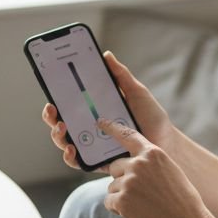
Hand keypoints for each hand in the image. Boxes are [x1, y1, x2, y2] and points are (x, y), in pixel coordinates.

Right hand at [40, 51, 176, 170]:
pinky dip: (70, 157)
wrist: (166, 142)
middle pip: (62, 122)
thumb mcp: (136, 92)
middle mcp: (90, 128)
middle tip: (52, 109)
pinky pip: (78, 162)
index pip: (70, 104)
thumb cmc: (151, 117)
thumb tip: (106, 55)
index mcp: (96, 110)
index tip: (52, 91)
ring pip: (65, 142)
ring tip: (62, 127)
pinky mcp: (98, 162)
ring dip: (57, 135)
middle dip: (50, 117)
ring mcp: (92, 145)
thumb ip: (121, 76)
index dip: (57, 98)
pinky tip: (71, 149)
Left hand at [99, 118, 216, 217]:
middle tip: (140, 194)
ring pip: (111, 186)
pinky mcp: (122, 200)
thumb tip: (129, 165)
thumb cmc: (182, 200)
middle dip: (122, 179)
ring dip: (122, 196)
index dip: (112, 128)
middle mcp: (139, 164)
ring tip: (143, 206)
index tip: (100, 122)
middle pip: (115, 166)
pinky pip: (109, 201)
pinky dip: (118, 209)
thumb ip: (150, 164)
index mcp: (153, 153)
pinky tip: (136, 214)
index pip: (127, 135)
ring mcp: (129, 181)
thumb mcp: (170, 171)